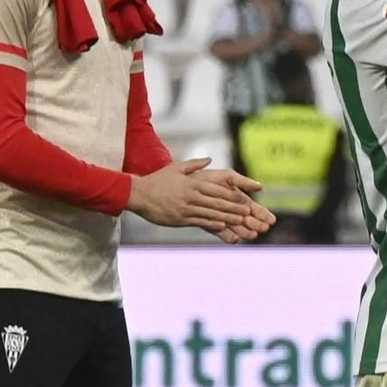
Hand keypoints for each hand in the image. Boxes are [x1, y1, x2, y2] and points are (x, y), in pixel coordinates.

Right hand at [126, 158, 257, 233]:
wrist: (138, 194)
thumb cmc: (158, 180)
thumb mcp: (176, 168)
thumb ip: (194, 164)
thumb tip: (209, 160)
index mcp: (192, 183)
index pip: (217, 190)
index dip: (232, 195)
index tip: (245, 199)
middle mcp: (191, 196)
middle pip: (217, 202)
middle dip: (234, 208)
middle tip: (248, 212)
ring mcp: (186, 208)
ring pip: (210, 213)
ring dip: (227, 217)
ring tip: (240, 220)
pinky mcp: (180, 219)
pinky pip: (199, 221)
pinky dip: (212, 223)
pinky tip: (222, 226)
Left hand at [191, 168, 276, 242]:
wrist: (186, 184)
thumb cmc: (209, 178)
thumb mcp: (228, 177)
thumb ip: (243, 182)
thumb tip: (261, 187)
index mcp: (239, 199)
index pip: (254, 209)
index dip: (263, 215)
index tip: (271, 220)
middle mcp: (232, 211)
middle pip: (248, 220)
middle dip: (256, 224)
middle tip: (263, 228)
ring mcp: (222, 218)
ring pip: (237, 228)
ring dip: (245, 232)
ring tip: (252, 235)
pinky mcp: (210, 225)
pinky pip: (220, 233)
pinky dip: (228, 236)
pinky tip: (235, 239)